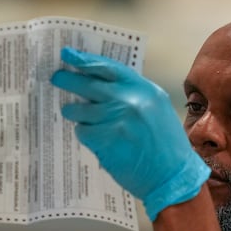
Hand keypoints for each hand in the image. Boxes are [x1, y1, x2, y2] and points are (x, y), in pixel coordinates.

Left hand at [51, 48, 209, 220]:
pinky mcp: (105, 140)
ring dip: (75, 113)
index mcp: (144, 89)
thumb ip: (133, 95)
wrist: (173, 176)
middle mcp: (129, 100)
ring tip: (76, 116)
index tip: (69, 55)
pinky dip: (86, 135)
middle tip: (57, 78)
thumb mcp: (156, 109)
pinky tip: (98, 141)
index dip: (86, 60)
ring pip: (81, 110)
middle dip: (68, 80)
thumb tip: (101, 85)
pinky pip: (84, 132)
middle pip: (88, 85)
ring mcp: (116, 119)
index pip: (109, 68)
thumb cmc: (165, 145)